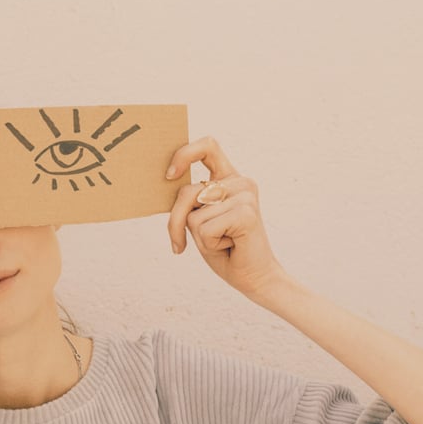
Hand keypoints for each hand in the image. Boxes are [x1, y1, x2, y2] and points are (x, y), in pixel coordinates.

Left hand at [165, 137, 285, 297]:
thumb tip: (168, 180)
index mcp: (229, 179)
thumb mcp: (198, 220)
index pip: (207, 146)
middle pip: (187, 192)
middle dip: (177, 221)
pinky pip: (204, 228)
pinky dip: (210, 244)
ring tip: (223, 242)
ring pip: (194, 214)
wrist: (253, 277)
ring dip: (199, 237)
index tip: (170, 175)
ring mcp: (245, 195)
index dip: (185, 154)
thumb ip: (189, 200)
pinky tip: (231, 245)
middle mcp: (240, 183)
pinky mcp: (246, 213)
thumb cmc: (223, 248)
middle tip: (183, 242)